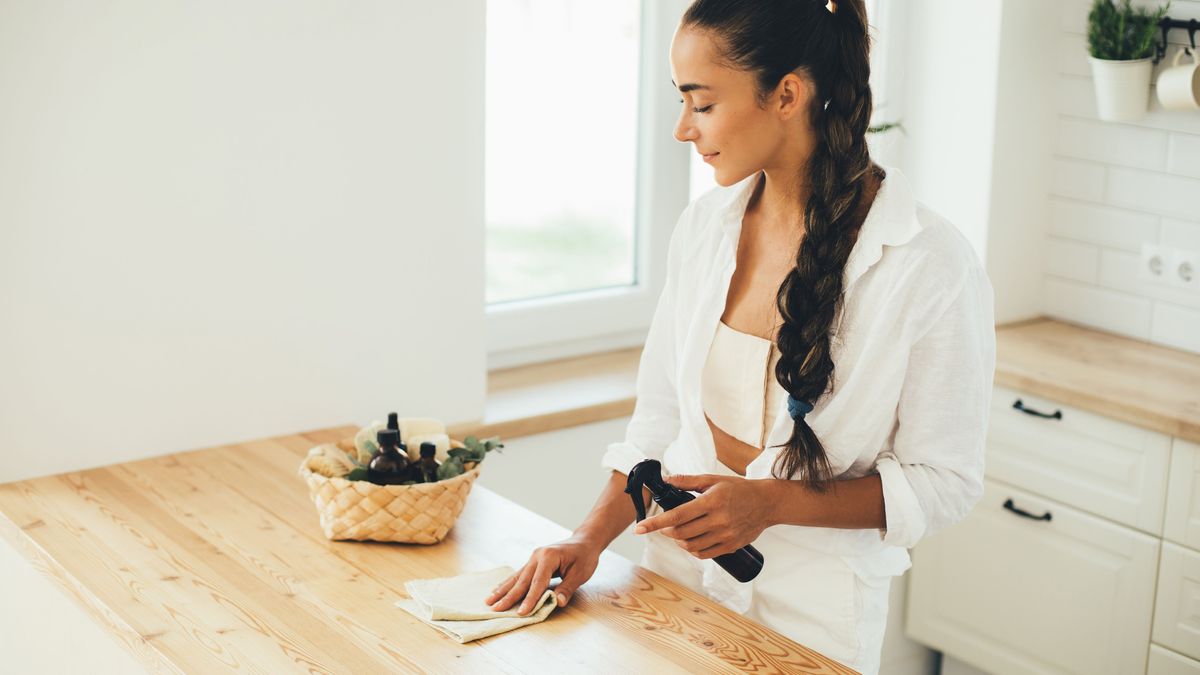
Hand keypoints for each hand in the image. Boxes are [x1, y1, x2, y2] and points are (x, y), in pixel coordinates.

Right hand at [484, 536, 600, 614]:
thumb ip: (568, 588)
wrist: (584, 541)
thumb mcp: (581, 573)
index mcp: (549, 557)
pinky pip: (519, 575)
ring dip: (503, 590)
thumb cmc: (584, 557)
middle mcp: (537, 556)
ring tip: (489, 601)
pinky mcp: (533, 562)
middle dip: (509, 596)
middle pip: (522, 580)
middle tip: (495, 609)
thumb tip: (557, 603)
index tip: (522, 612)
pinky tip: (497, 590)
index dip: (530, 599)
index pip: (538, 582)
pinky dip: (508, 584)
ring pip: (516, 577)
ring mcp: (533, 558)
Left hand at [633, 474, 776, 558]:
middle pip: (681, 533)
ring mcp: (725, 535)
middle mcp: (718, 520)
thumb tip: (666, 480)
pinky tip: (691, 541)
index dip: (655, 523)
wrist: (766, 503)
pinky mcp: (731, 546)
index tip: (639, 528)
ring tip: (677, 532)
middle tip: (663, 525)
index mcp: (711, 501)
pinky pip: (704, 554)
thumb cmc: (738, 489)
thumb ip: (688, 481)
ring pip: (691, 546)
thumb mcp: (713, 480)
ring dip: (678, 541)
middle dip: (666, 531)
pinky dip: (692, 550)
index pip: (676, 515)